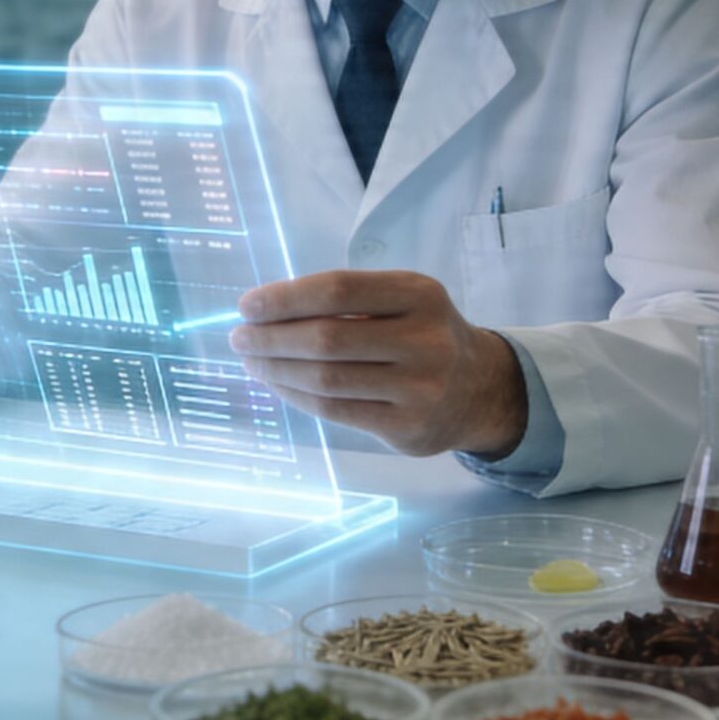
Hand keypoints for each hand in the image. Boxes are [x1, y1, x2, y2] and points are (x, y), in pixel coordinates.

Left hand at [230, 271, 526, 459]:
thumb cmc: (422, 334)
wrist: (479, 390)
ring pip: (327, 380)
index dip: (286, 298)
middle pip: (328, 339)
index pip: (339, 290)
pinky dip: (295, 396)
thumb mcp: (403, 301)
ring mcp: (420, 389)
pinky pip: (335, 412)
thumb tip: (264, 311)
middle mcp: (426, 340)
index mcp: (420, 294)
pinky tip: (277, 384)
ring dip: (276, 370)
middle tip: (238, 338)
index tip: (247, 305)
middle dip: (271, 338)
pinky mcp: (408, 429)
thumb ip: (349, 301)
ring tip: (251, 361)